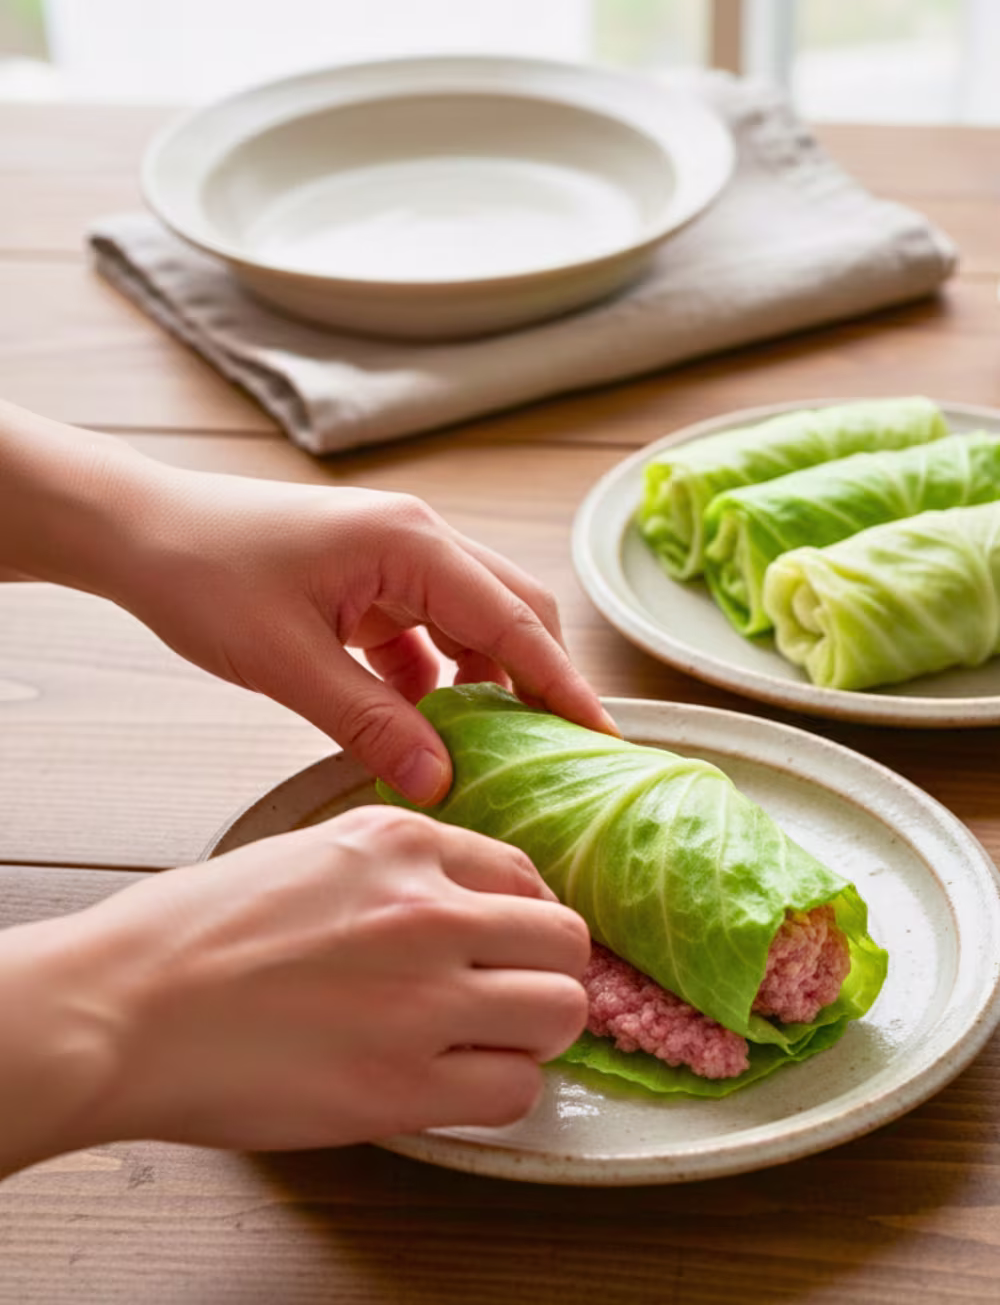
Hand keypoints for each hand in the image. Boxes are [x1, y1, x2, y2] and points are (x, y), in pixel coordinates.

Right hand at [1, 807, 589, 1170]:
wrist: (123, 1006)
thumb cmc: (195, 934)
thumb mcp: (309, 856)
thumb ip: (396, 870)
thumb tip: (461, 903)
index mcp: (400, 842)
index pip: (524, 875)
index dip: (524, 920)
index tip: (508, 948)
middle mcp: (427, 909)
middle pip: (566, 941)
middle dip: (549, 974)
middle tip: (513, 999)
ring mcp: (422, 999)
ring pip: (561, 1014)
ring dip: (535, 1035)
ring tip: (489, 1045)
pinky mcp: (402, 1086)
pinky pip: (515, 1091)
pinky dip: (498, 1092)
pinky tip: (454, 1085)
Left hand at [100, 460, 612, 802]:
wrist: (140, 533)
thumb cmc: (203, 576)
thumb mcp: (287, 662)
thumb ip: (369, 722)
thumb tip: (442, 780)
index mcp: (411, 543)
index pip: (515, 621)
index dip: (562, 685)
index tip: (602, 739)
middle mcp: (418, 539)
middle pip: (512, 612)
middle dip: (538, 680)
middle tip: (558, 753)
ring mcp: (395, 557)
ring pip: (473, 622)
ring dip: (484, 681)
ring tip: (489, 749)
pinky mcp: (370, 580)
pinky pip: (427, 632)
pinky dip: (435, 678)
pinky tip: (419, 722)